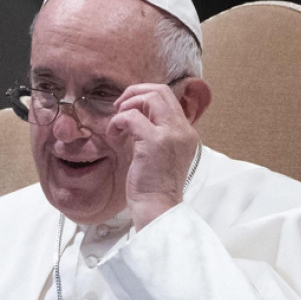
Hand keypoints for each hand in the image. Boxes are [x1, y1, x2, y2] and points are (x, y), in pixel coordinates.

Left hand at [106, 81, 204, 229]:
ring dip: (127, 105)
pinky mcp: (155, 142)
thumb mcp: (162, 155)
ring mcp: (171, 135)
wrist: (158, 208)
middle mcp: (183, 130)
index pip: (168, 98)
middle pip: (161, 91)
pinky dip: (118, 121)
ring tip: (117, 123)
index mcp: (186, 133)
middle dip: (134, 93)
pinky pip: (131, 117)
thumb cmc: (154, 187)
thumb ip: (157, 134)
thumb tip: (137, 116)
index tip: (128, 109)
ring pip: (150, 98)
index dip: (144, 97)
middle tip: (119, 108)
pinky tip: (114, 135)